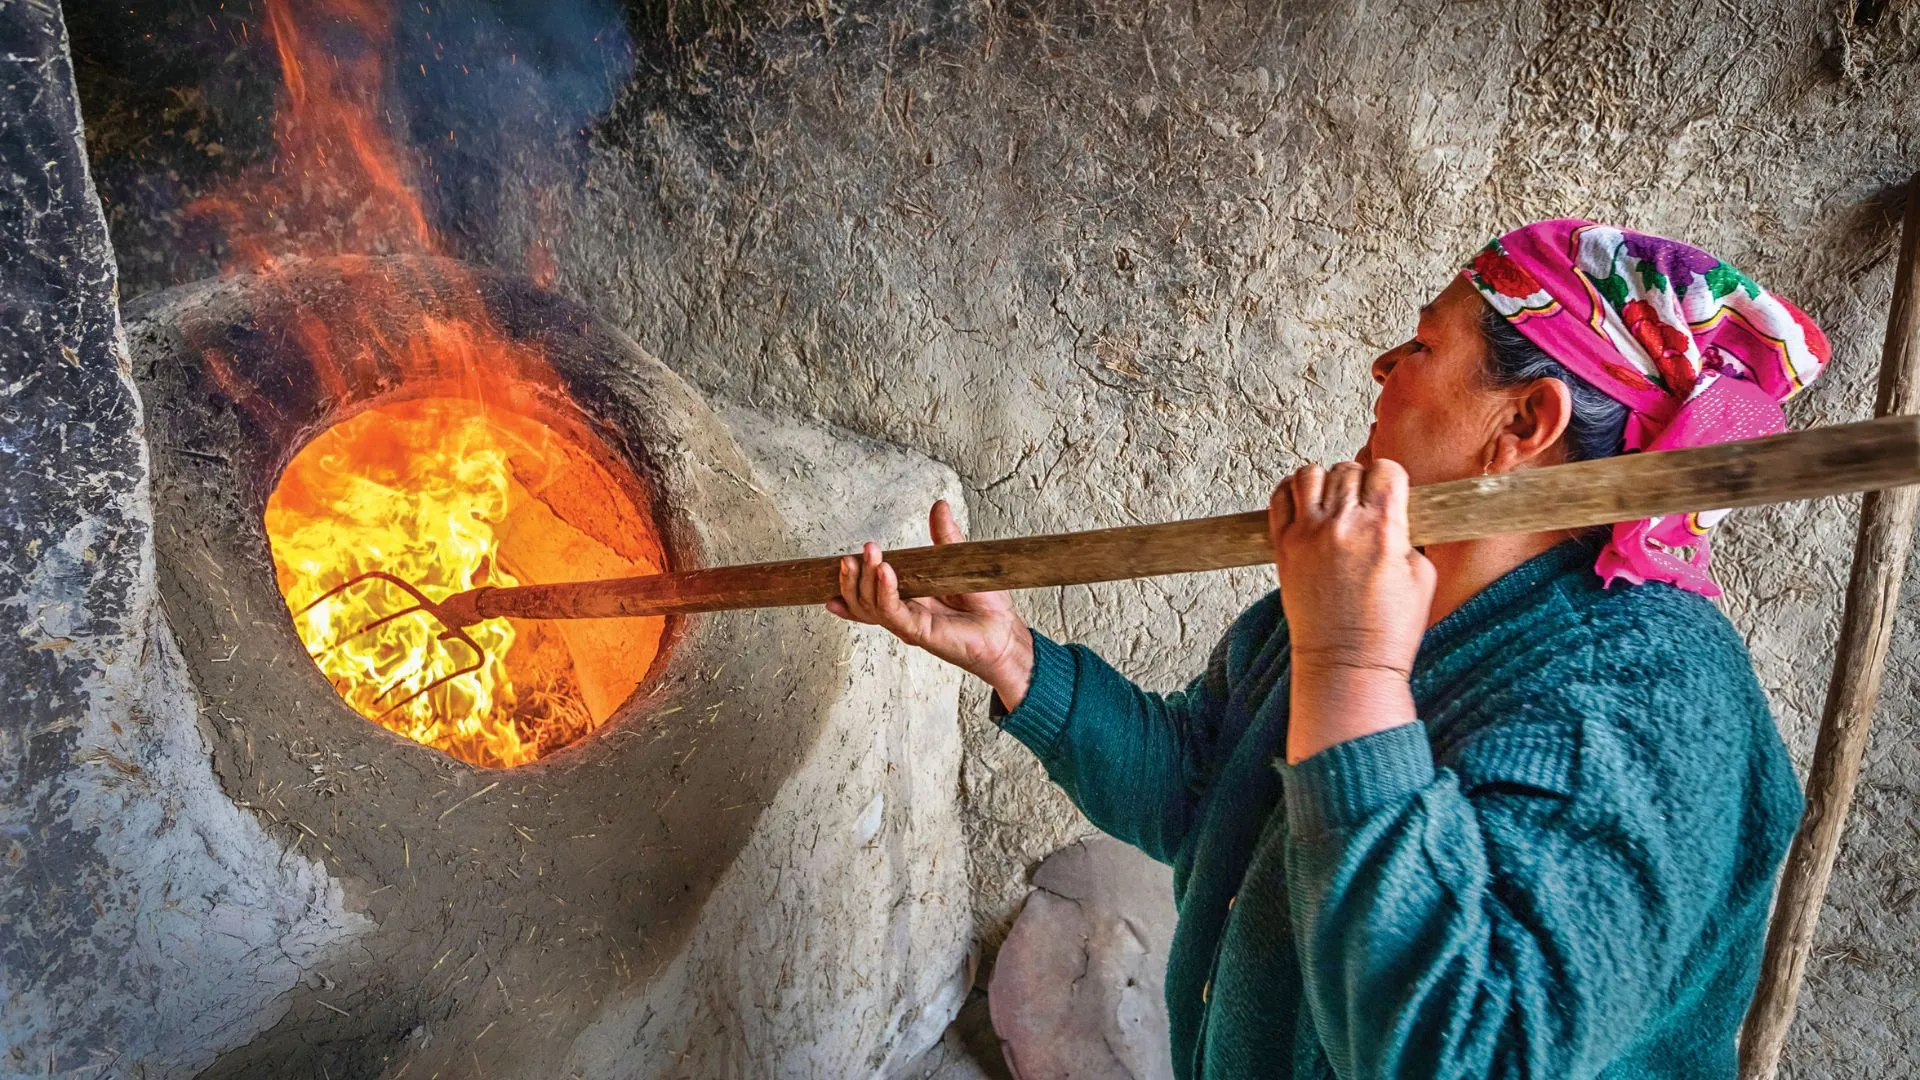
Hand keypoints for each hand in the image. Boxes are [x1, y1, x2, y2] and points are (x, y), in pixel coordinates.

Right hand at [827, 499, 1036, 708]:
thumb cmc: (985, 605)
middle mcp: (903, 614)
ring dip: (865, 580)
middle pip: (861, 601)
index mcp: (907, 599)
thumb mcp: (958, 562)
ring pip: (871, 607)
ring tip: (869, 555)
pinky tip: (884, 573)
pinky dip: (886, 592)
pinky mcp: (921, 633)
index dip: (849, 582)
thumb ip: (944, 536)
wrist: (1005, 631)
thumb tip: (939, 506)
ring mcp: (909, 624)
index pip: (867, 593)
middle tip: (853, 554)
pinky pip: (895, 613)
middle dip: (852, 577)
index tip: (839, 564)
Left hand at [1269, 460, 1435, 763]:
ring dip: (1325, 479)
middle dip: (1360, 480)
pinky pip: (1279, 498)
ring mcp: (1307, 534)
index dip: (1391, 478)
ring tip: (1333, 499)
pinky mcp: (1283, 547)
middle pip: (1348, 470)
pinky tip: (1304, 502)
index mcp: (1382, 529)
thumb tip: (1393, 514)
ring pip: (1310, 474)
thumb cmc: (1388, 629)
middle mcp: (1341, 525)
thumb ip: (1406, 535)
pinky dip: (1291, 491)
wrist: (1346, 662)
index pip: (1385, 470)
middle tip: (1363, 501)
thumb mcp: (1423, 577)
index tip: (1390, 491)